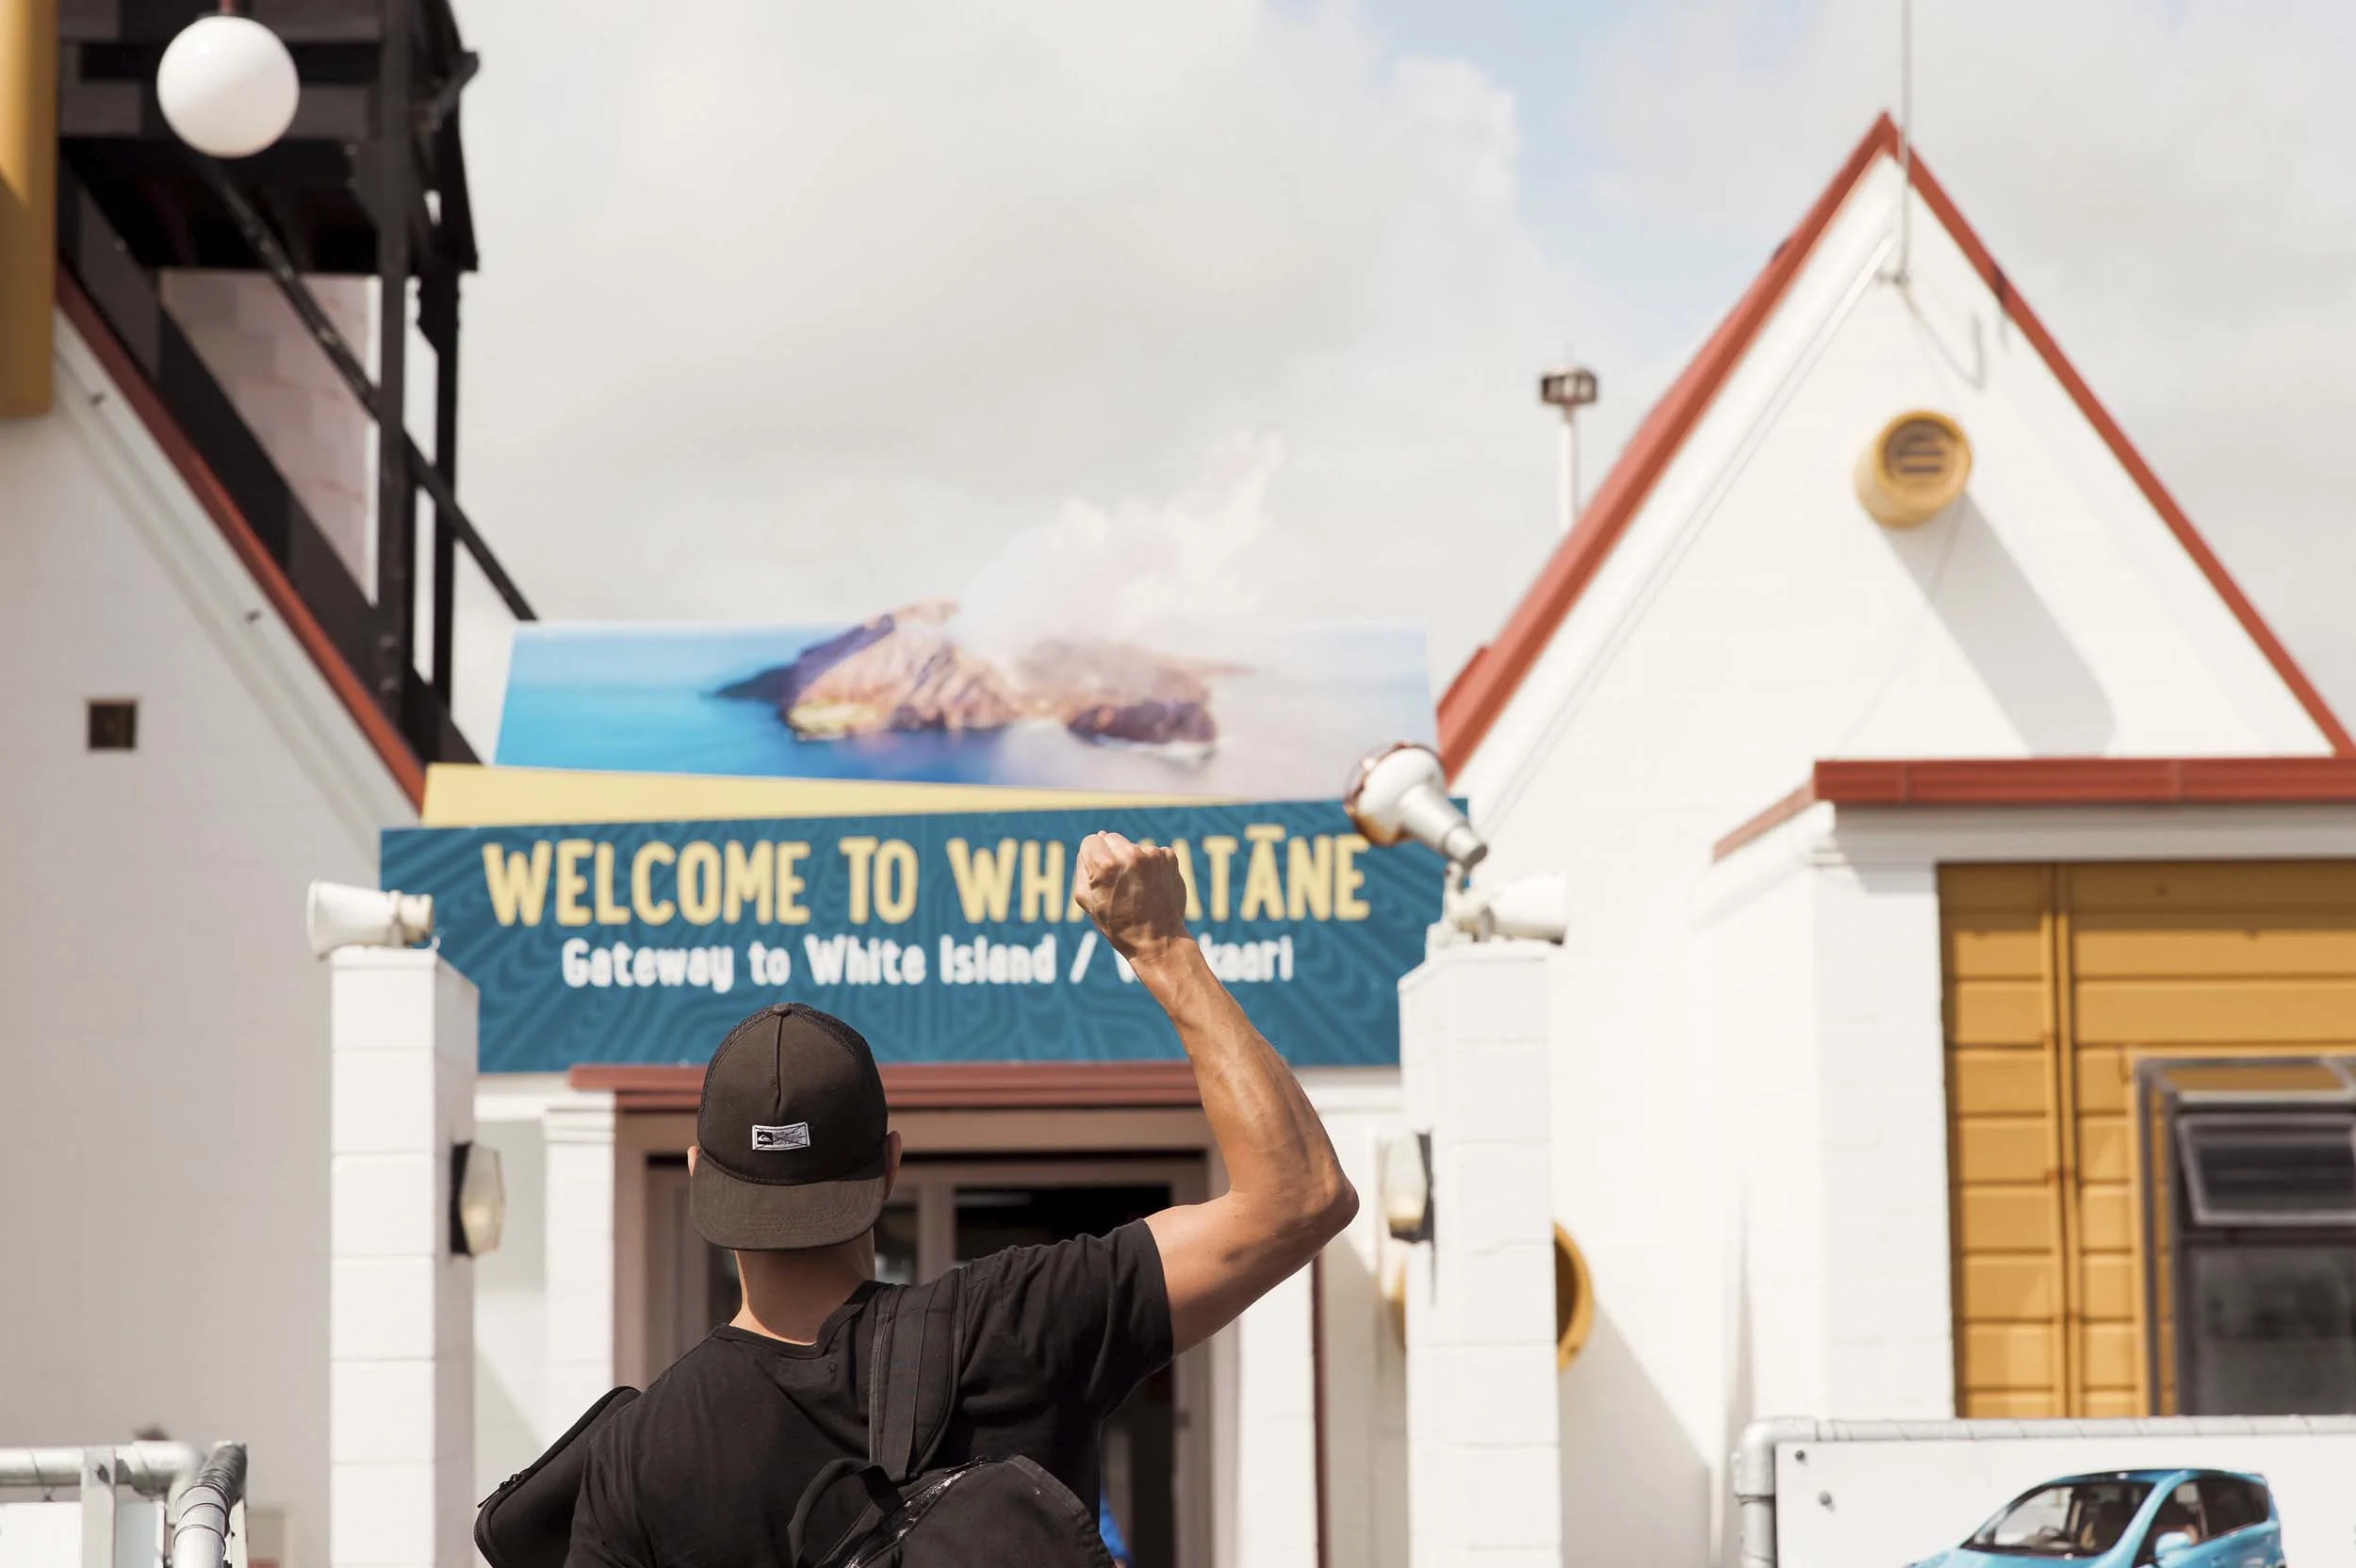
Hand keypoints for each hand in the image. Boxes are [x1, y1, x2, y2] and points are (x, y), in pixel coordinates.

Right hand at [1074, 832, 1189, 964]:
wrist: (1157, 940)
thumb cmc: (1117, 924)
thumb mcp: (1086, 900)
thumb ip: (1082, 867)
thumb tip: (1093, 842)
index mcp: (1106, 865)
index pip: (1091, 841)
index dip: (1092, 858)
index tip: (1098, 873)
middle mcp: (1130, 855)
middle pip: (1111, 839)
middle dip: (1111, 856)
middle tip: (1118, 883)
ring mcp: (1153, 855)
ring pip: (1133, 847)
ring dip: (1132, 861)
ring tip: (1137, 888)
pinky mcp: (1170, 858)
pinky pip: (1152, 853)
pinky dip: (1150, 866)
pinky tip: (1151, 886)